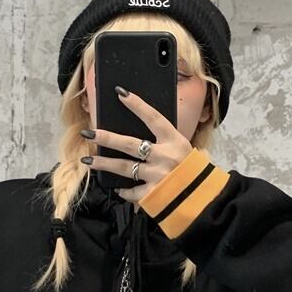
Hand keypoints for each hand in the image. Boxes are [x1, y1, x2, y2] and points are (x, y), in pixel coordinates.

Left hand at [80, 86, 192, 204]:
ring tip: (87, 161)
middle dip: (106, 138)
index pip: (153, 118)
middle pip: (129, 144)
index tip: (120, 93)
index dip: (137, 105)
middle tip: (89, 133)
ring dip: (103, 164)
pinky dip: (124, 191)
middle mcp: (165, 157)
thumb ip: (165, 143)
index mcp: (175, 141)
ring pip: (124, 168)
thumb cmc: (193, 172)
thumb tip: (141, 137)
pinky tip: (117, 188)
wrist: (203, 198)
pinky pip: (132, 191)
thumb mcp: (184, 150)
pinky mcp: (153, 194)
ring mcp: (158, 176)